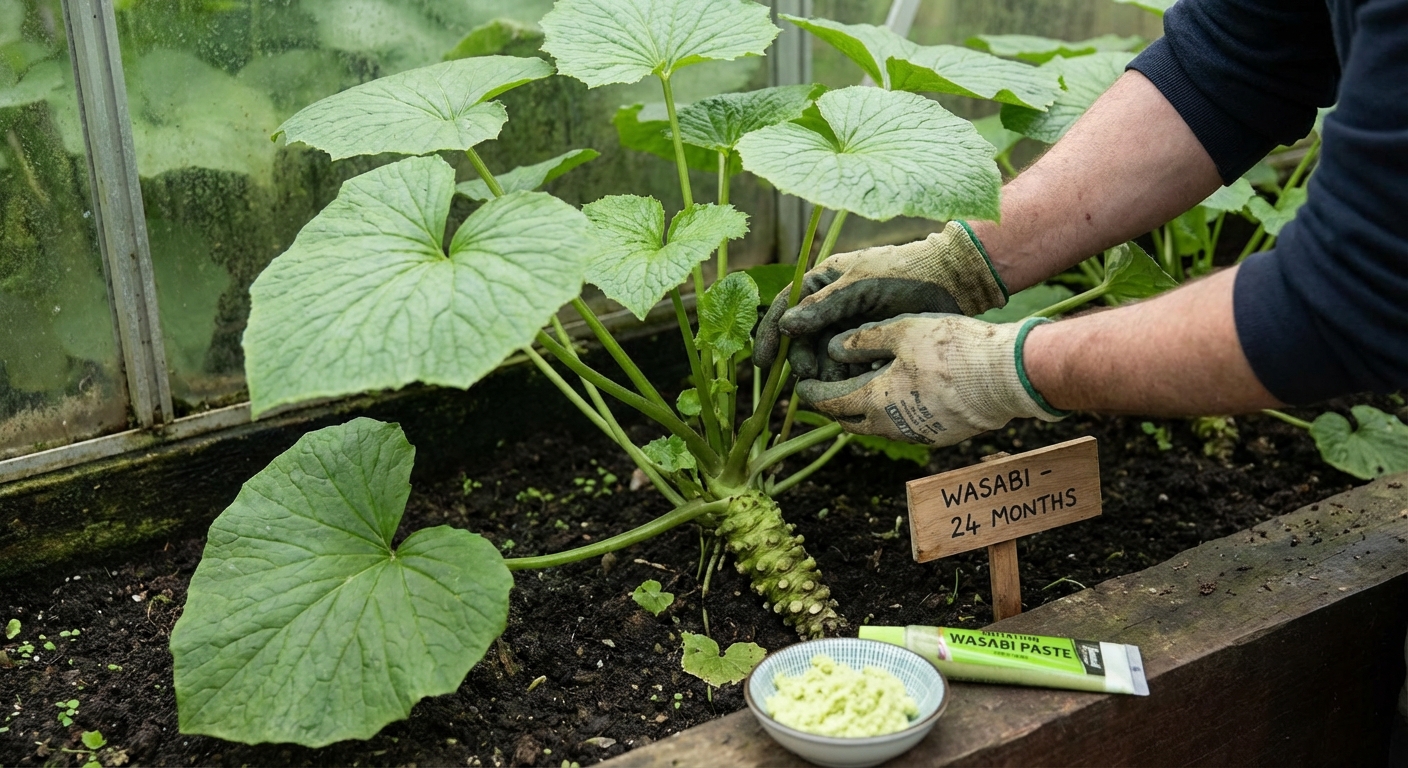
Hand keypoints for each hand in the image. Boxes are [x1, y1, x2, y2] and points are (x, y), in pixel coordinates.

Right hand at [752, 221, 1007, 372]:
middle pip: (803, 341)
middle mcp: (830, 307)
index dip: (770, 337)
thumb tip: (787, 327)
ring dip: (828, 373)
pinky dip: (848, 376)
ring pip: (825, 358)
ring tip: (841, 382)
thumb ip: (823, 308)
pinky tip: (858, 382)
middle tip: (812, 380)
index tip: (763, 364)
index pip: (784, 310)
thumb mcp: (860, 286)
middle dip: (805, 362)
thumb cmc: (903, 273)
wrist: (949, 281)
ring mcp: (848, 327)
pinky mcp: (867, 345)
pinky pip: (848, 366)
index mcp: (821, 283)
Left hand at [794, 314, 1066, 445]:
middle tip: (824, 388)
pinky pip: (901, 426)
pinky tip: (896, 393)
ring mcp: (915, 435)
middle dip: (832, 405)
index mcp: (874, 401)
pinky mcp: (937, 437)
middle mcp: (889, 426)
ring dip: (861, 409)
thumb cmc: (952, 350)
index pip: (828, 402)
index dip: (810, 391)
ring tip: (859, 387)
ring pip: (875, 426)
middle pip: (847, 420)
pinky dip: (889, 412)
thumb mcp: (902, 332)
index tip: (801, 382)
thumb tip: (832, 348)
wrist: (1005, 378)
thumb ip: (862, 340)